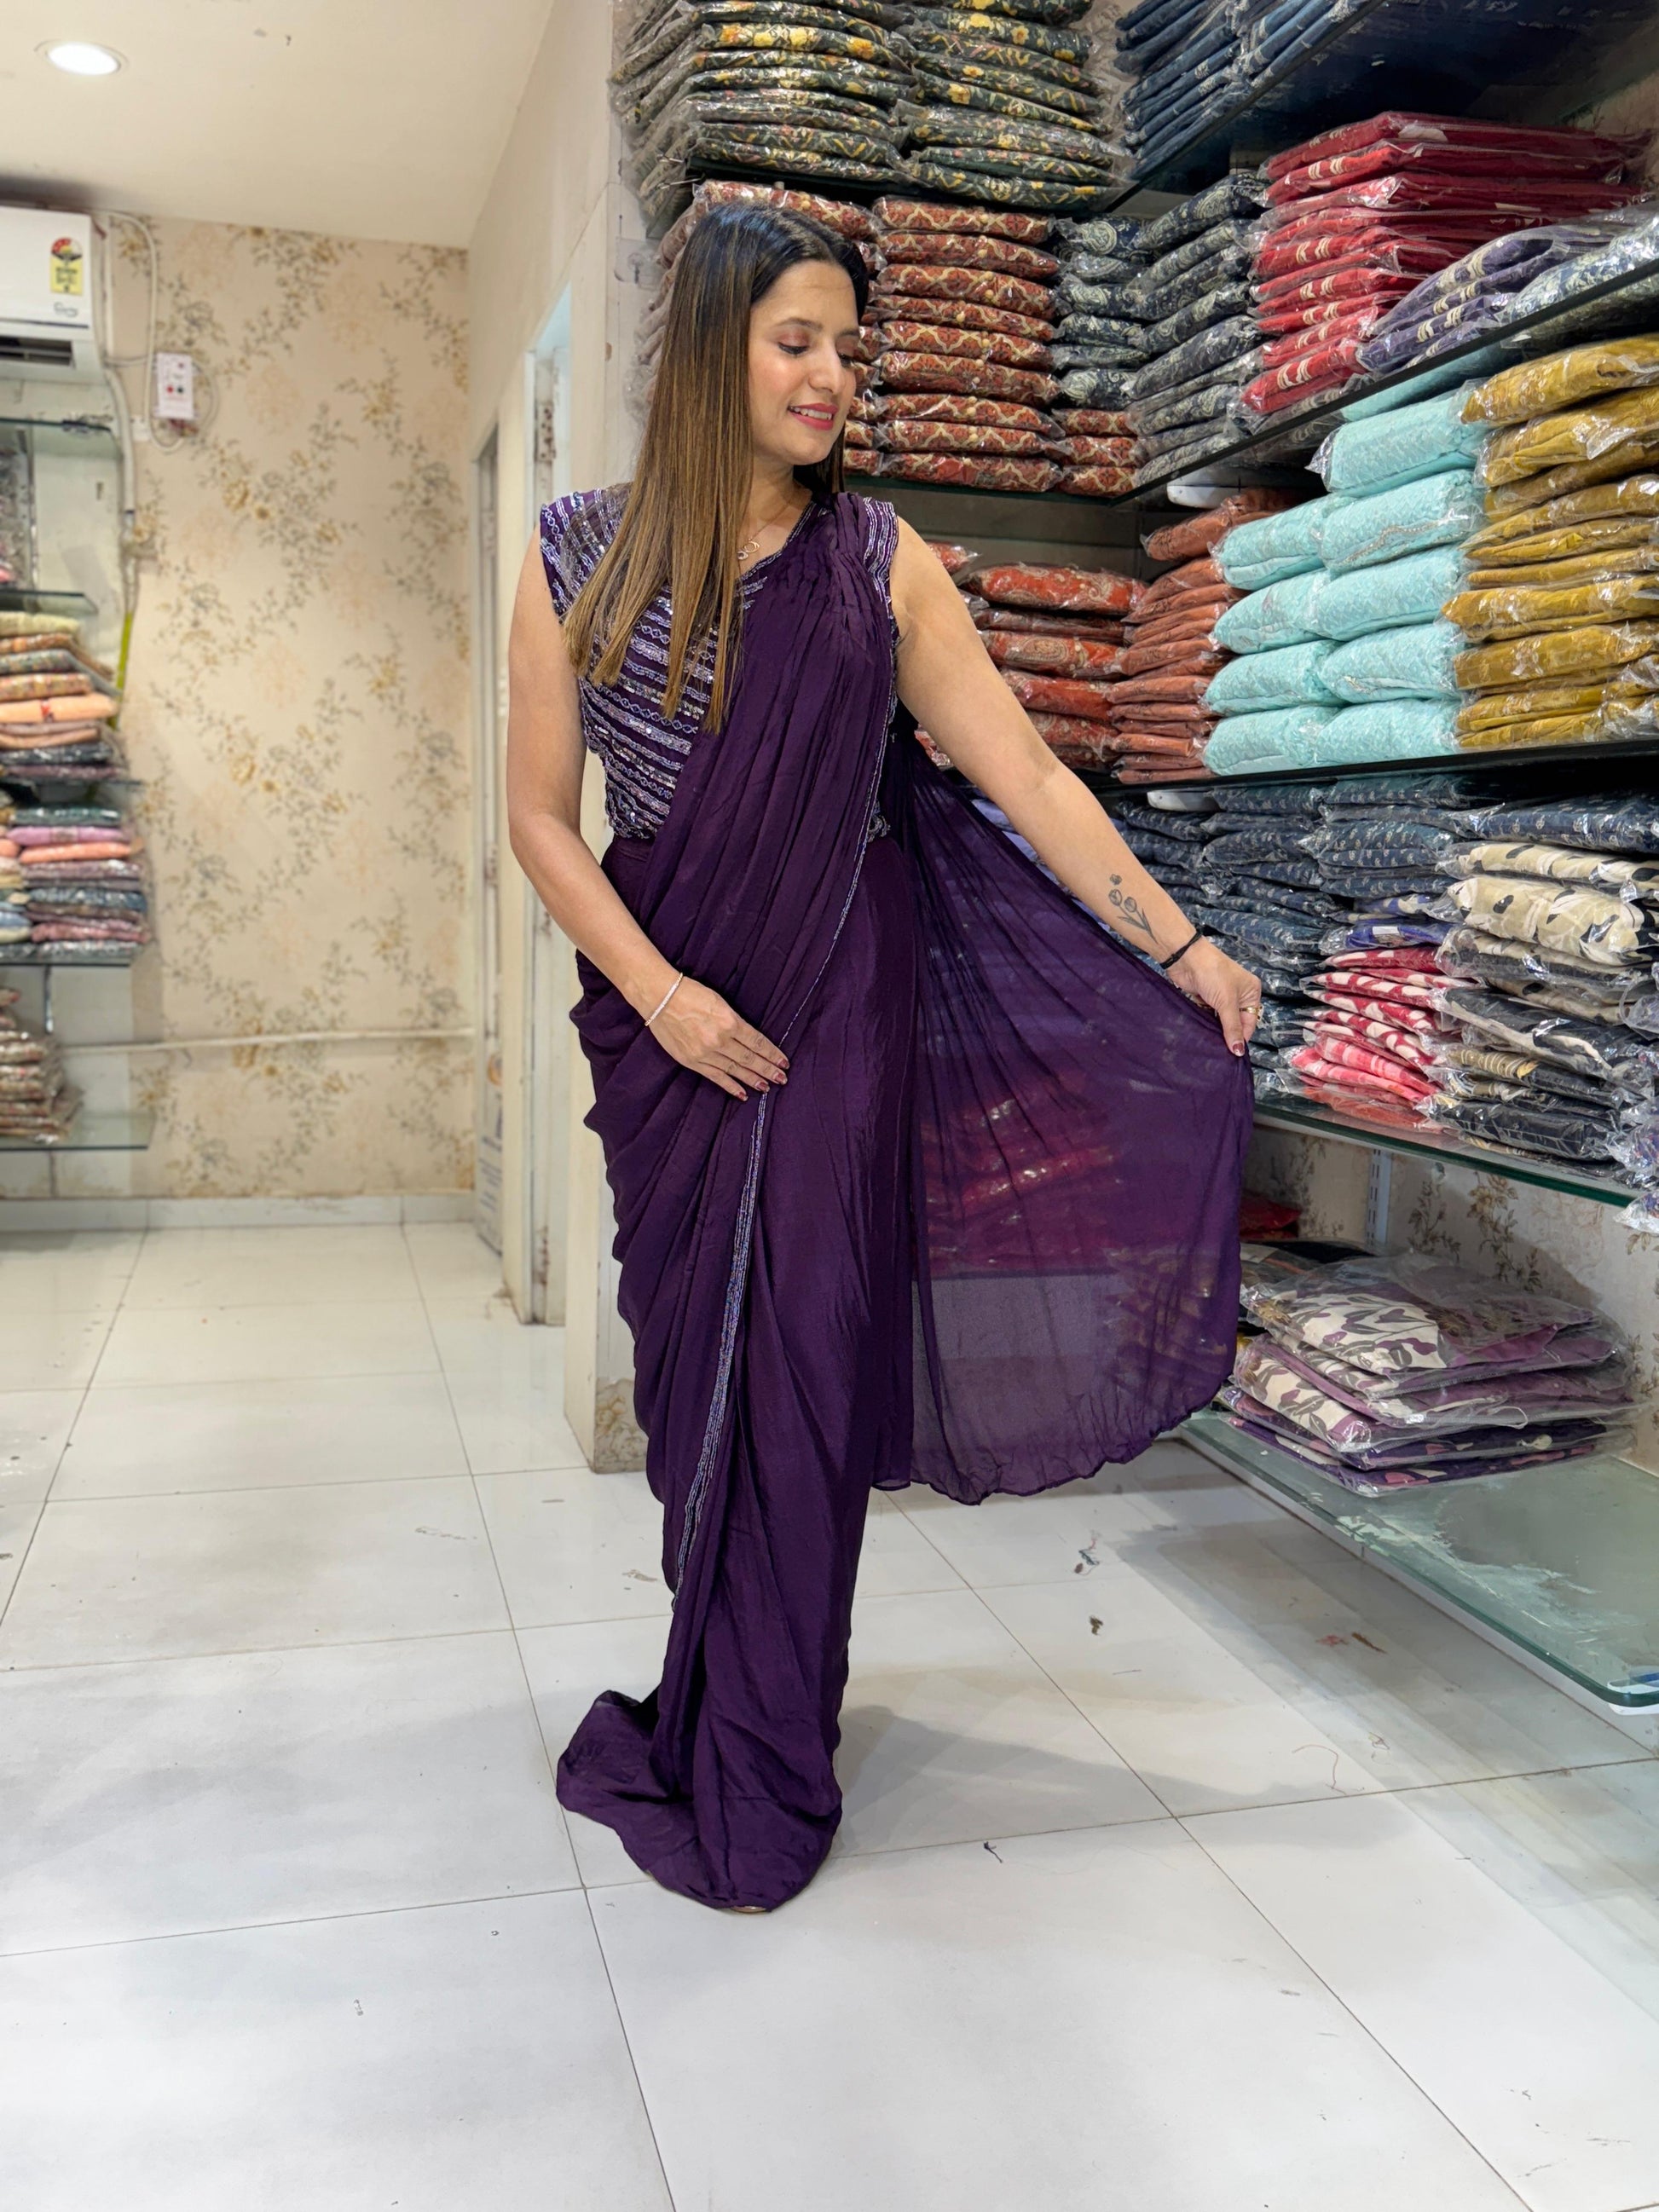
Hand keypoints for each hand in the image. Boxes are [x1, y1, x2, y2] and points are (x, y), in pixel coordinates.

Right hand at [647, 976, 789, 1098]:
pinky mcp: (691, 1061)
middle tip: (782, 1079)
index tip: (784, 1062)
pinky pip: (715, 1077)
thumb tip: (750, 1039)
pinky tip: (742, 1094)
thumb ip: (735, 1022)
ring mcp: (705, 1053)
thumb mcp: (720, 1002)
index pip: (758, 1042)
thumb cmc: (690, 993)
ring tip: (767, 1087)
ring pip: (735, 1070)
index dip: (772, 1054)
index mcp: (730, 1022)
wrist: (660, 997)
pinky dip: (730, 1086)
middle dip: (768, 1069)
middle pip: (750, 1058)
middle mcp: (720, 1040)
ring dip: (753, 1080)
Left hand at [1163, 936, 1261, 1056]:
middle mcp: (1239, 994)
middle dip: (1229, 1035)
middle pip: (1236, 1021)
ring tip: (1212, 1048)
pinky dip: (1207, 1024)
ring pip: (1221, 1020)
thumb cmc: (1213, 975)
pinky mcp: (1206, 998)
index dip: (1242, 1037)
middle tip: (1222, 1054)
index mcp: (1251, 992)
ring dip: (1217, 1031)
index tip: (1234, 1054)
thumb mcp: (1227, 1002)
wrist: (1186, 958)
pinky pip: (1209, 1016)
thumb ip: (1232, 1027)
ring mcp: (1221, 996)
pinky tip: (1204, 1036)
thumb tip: (1239, 1052)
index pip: (1250, 1021)